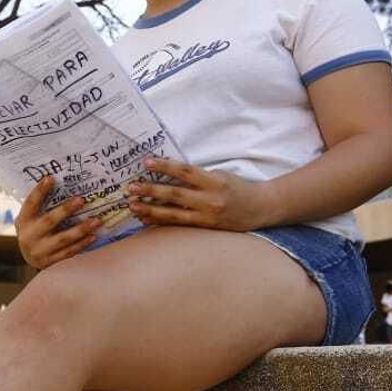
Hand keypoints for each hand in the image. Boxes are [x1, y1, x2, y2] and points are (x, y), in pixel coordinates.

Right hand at [15, 177, 101, 269]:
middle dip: (65, 210)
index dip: (39, 191)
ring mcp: (40, 251)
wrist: (29, 258)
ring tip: (97, 220)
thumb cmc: (35, 230)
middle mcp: (29, 236)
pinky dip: (82, 244)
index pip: (30, 203)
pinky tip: (93, 236)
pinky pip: (69, 252)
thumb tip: (61, 185)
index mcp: (24, 221)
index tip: (50, 178)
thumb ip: (41, 206)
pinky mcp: (50, 262)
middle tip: (81, 200)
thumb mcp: (31, 218)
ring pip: (63, 239)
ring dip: (81, 229)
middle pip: (49, 221)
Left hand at [126, 158, 275, 231]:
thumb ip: (197, 177)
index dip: (166, 166)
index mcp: (215, 182)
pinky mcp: (205, 228)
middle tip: (131, 188)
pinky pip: (179, 225)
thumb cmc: (237, 187)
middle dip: (151, 191)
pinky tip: (146, 220)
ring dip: (151, 210)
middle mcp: (211, 200)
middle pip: (176, 195)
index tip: (147, 162)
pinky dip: (161, 222)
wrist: (260, 208)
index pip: (186, 171)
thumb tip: (168, 174)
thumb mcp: (220, 176)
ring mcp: (207, 217)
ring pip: (174, 214)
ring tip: (133, 206)